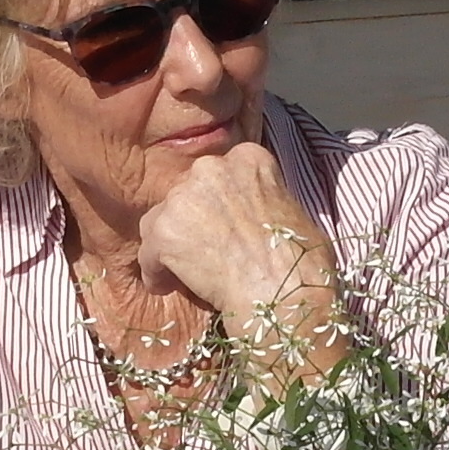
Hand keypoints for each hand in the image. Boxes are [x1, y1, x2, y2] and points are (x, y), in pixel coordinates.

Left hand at [137, 144, 337, 333]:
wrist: (284, 292)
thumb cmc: (300, 261)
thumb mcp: (289, 210)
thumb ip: (260, 200)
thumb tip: (252, 217)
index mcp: (247, 158)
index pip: (215, 177)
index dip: (215, 205)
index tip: (222, 228)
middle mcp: (211, 168)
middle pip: (184, 196)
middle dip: (191, 224)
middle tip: (203, 253)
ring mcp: (184, 197)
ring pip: (160, 222)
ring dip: (170, 247)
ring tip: (185, 274)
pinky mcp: (164, 231)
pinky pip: (148, 254)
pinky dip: (157, 273)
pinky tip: (170, 288)